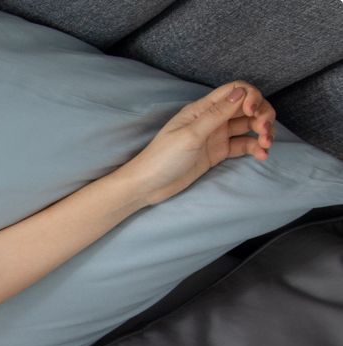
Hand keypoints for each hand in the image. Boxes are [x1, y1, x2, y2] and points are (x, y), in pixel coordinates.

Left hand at [119, 80, 275, 206]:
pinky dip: (255, 148)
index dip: (251, 95)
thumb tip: (241, 91)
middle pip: (246, 107)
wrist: (148, 186)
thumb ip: (217, 114)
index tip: (254, 111)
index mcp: (202, 109)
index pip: (234, 90)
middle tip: (265, 132)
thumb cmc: (163, 158)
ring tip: (267, 145)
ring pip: (248, 126)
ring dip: (262, 132)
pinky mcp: (218, 152)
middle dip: (262, 115)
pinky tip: (262, 155)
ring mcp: (216, 136)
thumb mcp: (191, 134)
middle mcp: (212, 119)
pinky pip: (242, 145)